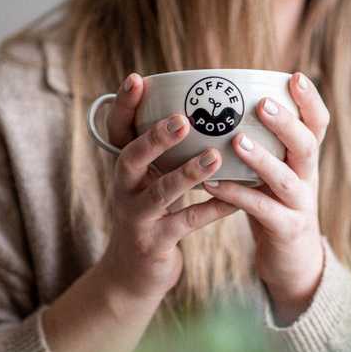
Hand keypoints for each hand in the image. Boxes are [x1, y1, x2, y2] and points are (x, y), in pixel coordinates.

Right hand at [100, 73, 238, 303]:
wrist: (135, 273)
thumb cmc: (153, 214)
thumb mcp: (152, 180)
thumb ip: (166, 152)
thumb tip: (203, 109)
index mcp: (125, 169)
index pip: (116, 131)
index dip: (123, 106)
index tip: (137, 78)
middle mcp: (124, 190)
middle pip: (130, 159)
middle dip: (154, 138)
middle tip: (182, 119)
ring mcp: (136, 219)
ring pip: (159, 194)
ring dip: (187, 174)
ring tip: (215, 156)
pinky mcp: (154, 244)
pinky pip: (185, 223)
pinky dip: (211, 210)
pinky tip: (235, 200)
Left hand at [203, 72, 329, 318]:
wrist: (293, 259)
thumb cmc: (275, 204)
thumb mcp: (276, 171)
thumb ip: (263, 143)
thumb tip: (227, 103)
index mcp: (305, 159)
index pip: (318, 124)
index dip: (311, 100)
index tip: (296, 76)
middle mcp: (308, 178)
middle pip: (307, 145)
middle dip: (287, 123)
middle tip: (263, 104)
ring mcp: (300, 205)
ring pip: (287, 179)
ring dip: (262, 159)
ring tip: (237, 141)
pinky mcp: (286, 230)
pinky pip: (262, 210)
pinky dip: (237, 196)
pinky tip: (212, 184)